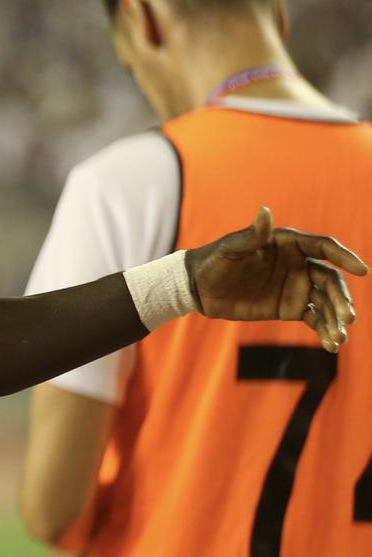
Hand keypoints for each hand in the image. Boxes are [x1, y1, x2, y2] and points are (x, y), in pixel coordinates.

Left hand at [187, 206, 366, 351]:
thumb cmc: (213, 262)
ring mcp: (297, 287)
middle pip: (330, 280)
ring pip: (327, 302)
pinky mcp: (291, 308)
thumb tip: (265, 211)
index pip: (324, 248)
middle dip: (342, 299)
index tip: (362, 271)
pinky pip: (315, 318)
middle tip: (348, 318)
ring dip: (337, 319)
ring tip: (339, 338)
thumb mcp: (230, 250)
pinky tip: (331, 345)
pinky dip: (325, 331)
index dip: (345, 257)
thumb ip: (251, 236)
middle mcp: (299, 264)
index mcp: (289, 244)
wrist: (200, 289)